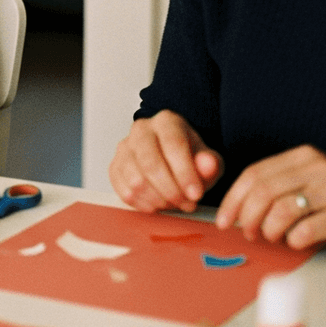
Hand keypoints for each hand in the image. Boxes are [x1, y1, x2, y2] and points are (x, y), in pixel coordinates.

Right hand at [109, 110, 223, 212]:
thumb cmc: (191, 158)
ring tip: (173, 204)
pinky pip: (124, 191)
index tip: (196, 195)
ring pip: (136, 180)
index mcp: (166, 121)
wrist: (172, 161)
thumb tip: (209, 164)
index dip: (185, 173)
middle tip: (186, 204)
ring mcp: (124, 148)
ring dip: (158, 199)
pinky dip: (143, 204)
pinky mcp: (114, 167)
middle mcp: (141, 129)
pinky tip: (157, 205)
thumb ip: (211, 163)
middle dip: (171, 190)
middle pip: (150, 164)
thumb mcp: (208, 160)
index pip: (173, 144)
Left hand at [215, 145, 325, 249]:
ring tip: (273, 236)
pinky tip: (296, 241)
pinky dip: (293, 241)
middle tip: (248, 232)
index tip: (223, 219)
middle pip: (263, 192)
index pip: (254, 173)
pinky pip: (305, 231)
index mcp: (303, 156)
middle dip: (247, 217)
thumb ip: (277, 187)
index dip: (232, 199)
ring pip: (281, 211)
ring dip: (269, 230)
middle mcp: (318, 168)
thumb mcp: (308, 182)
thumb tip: (235, 208)